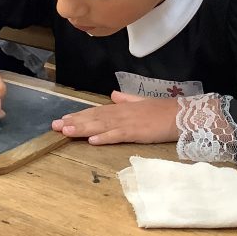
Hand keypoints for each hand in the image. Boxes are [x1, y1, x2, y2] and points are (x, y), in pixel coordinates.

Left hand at [52, 91, 179, 144]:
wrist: (181, 115)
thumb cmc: (163, 111)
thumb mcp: (142, 102)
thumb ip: (126, 99)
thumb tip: (113, 94)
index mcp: (122, 107)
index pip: (96, 111)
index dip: (79, 115)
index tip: (63, 118)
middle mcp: (121, 113)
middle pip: (94, 117)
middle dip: (73, 121)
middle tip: (54, 126)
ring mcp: (128, 123)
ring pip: (101, 125)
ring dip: (82, 128)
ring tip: (66, 131)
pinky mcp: (136, 132)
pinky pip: (117, 135)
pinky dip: (104, 137)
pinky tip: (91, 140)